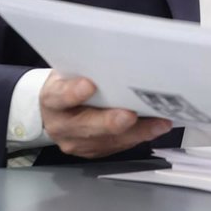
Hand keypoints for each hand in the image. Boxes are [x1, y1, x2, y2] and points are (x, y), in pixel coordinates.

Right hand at [39, 73, 171, 157]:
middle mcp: (61, 125)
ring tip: (159, 123)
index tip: (88, 86)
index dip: (72, 93)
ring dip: (136, 132)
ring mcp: (76, 142)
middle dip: (111, 121)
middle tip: (131, 115)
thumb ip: (87, 69)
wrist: (58, 109)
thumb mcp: (70, 71)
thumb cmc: (70, 84)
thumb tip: (117, 58)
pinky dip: (138, 136)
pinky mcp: (92, 152)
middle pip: (87, 126)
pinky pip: (117, 146)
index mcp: (52, 99)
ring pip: (108, 140)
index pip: (59, 96)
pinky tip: (155, 128)